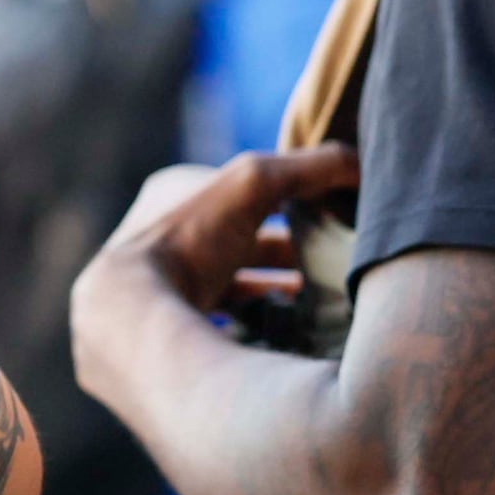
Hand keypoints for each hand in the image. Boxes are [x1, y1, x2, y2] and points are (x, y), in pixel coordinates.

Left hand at [73, 145, 361, 411]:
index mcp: (172, 195)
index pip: (243, 190)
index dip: (288, 199)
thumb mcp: (255, 184)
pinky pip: (221, 322)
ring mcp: (161, 286)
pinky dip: (254, 322)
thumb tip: (363, 162)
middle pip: (240, 240)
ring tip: (319, 302)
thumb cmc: (188, 241)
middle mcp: (161, 238)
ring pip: (231, 283)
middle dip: (284, 253)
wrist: (130, 321)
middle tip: (331, 265)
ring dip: (272, 290)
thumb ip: (311, 168)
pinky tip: (285, 333)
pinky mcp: (165, 330)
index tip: (328, 217)